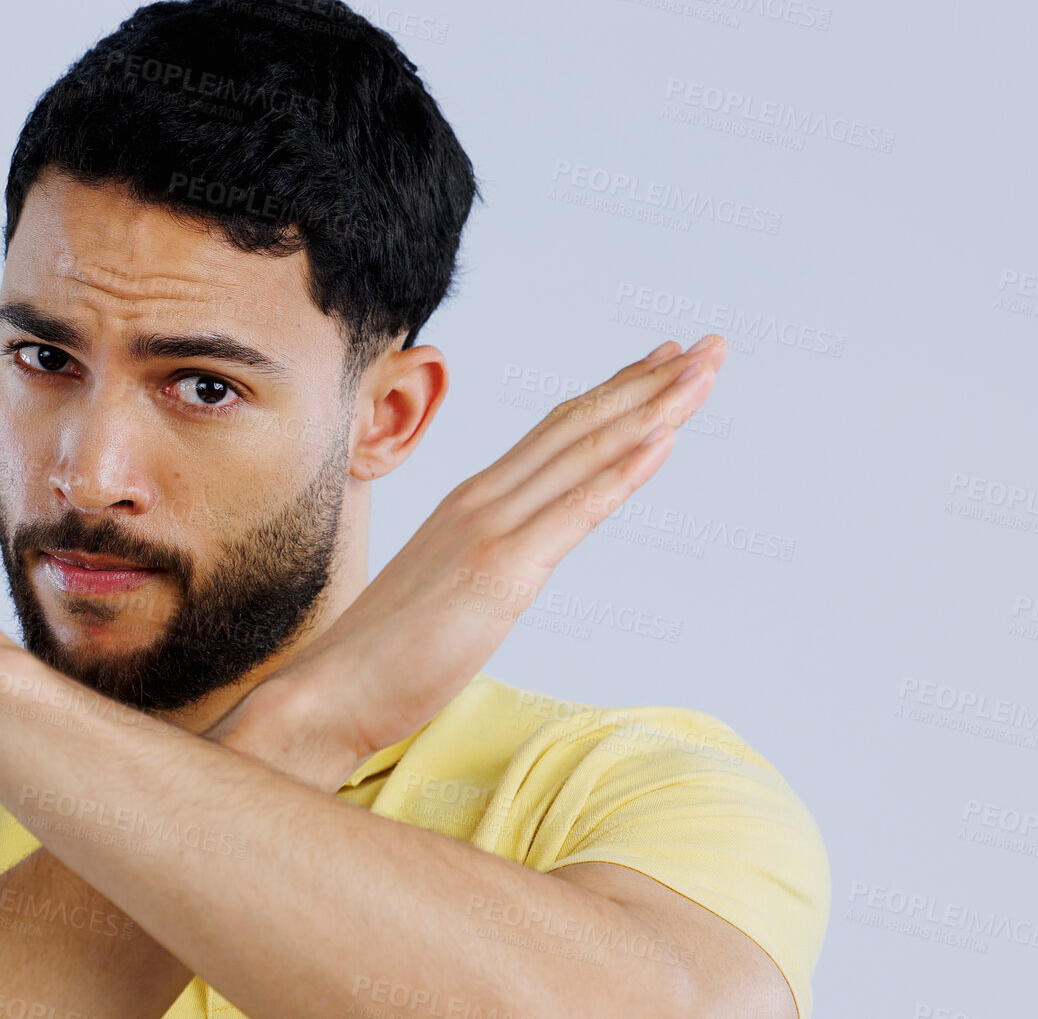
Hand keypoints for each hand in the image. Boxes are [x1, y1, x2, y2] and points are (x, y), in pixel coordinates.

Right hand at [217, 336, 727, 778]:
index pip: (554, 433)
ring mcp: (491, 530)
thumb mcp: (445, 591)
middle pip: (578, 426)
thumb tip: (505, 566)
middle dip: (648, 383)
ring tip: (703, 374)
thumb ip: (479, 563)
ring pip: (585, 453)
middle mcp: (482, 499)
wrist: (329, 690)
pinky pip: (575, 513)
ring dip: (652, 408)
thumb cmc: (381, 655)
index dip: (612, 394)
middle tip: (707, 347)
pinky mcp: (501, 572)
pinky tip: (664, 440)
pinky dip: (622, 471)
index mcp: (470, 502)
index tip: (661, 365)